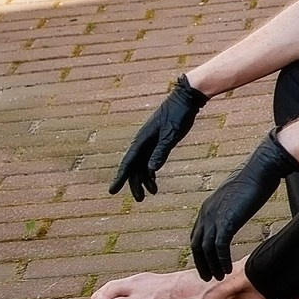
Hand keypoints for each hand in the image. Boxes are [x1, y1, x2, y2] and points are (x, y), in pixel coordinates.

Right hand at [110, 75, 208, 200]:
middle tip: (139, 199)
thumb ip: (161, 151)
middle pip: (134, 166)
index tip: (112, 191)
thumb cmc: (179, 114)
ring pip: (142, 163)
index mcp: (142, 140)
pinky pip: (150, 158)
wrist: (186, 98)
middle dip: (135, 183)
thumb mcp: (171, 134)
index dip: (120, 178)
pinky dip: (151, 169)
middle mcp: (143, 141)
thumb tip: (150, 169)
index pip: (128, 163)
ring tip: (151, 193)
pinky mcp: (158, 139)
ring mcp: (150, 140)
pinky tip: (153, 179)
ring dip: (145, 178)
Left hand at [190, 133, 298, 280]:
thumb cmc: (253, 179)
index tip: (206, 263)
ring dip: (212, 266)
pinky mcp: (226, 221)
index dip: (200, 252)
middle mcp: (206, 214)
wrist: (260, 170)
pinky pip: (219, 247)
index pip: (197, 235)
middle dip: (201, 263)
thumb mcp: (236, 197)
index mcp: (207, 208)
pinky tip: (227, 269)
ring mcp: (214, 218)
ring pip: (206, 249)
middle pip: (197, 245)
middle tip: (208, 277)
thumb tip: (235, 212)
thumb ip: (231, 207)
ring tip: (218, 277)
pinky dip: (222, 260)